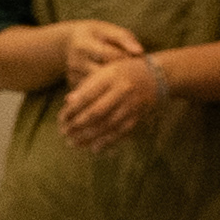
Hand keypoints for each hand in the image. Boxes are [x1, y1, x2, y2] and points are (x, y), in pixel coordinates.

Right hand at [16, 17, 144, 88]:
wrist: (70, 44)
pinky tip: (120, 91)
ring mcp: (72, 75)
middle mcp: (75, 61)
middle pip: (104, 74)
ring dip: (116, 86)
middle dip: (122, 75)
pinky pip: (93, 94)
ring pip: (99, 87)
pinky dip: (107, 93)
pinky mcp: (73, 85)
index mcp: (83, 44)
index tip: (138, 59)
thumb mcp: (108, 30)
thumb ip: (124, 39)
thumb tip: (139, 52)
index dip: (126, 58)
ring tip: (131, 83)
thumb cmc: (97, 35)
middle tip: (138, 76)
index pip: (109, 55)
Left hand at [53, 43, 175, 149]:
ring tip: (74, 143)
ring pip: (107, 125)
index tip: (61, 119)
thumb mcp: (107, 71)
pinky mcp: (138, 116)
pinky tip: (94, 148)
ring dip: (89, 136)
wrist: (159, 76)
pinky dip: (107, 141)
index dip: (71, 110)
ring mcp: (131, 105)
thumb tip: (68, 102)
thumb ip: (88, 85)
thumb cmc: (126, 71)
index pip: (86, 96)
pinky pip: (121, 132)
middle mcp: (121, 90)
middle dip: (77, 125)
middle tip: (64, 133)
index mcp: (110, 76)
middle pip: (96, 112)